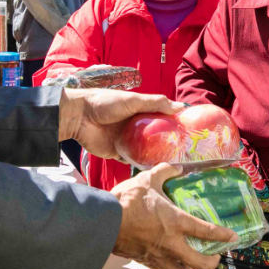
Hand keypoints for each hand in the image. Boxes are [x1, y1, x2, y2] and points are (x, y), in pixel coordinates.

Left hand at [58, 88, 178, 159]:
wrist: (79, 117)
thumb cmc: (105, 103)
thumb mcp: (132, 100)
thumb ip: (155, 103)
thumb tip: (179, 107)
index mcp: (139, 111)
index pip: (160, 117)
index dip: (173, 123)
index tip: (189, 131)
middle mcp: (135, 126)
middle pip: (154, 135)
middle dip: (167, 142)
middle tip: (184, 151)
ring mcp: (126, 140)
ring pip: (145, 149)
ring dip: (155, 155)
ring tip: (173, 162)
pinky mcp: (118, 152)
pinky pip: (132, 159)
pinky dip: (140, 163)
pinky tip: (153, 168)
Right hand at [110, 164, 237, 268]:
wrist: (102, 222)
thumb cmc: (126, 201)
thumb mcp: (147, 180)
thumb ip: (165, 172)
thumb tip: (177, 168)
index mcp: (176, 223)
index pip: (207, 232)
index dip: (224, 236)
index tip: (234, 238)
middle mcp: (171, 244)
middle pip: (199, 264)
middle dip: (211, 263)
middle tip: (215, 256)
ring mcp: (157, 256)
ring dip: (189, 268)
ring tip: (190, 259)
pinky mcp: (144, 261)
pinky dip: (168, 265)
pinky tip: (167, 256)